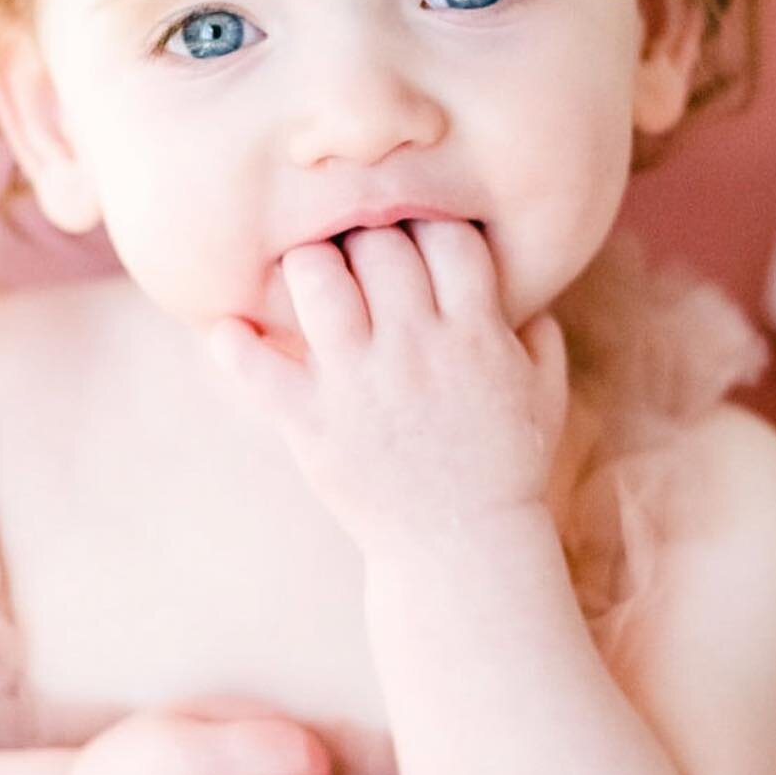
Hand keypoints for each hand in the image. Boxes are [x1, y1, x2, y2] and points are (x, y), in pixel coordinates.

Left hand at [212, 220, 566, 549]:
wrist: (462, 550)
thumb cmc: (505, 469)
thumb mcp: (543, 398)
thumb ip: (539, 336)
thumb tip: (527, 291)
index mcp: (476, 335)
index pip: (448, 235)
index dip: (428, 224)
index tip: (414, 238)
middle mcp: (416, 349)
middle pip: (378, 242)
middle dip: (363, 235)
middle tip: (353, 249)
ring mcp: (359, 384)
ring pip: (317, 280)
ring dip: (306, 265)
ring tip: (308, 279)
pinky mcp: (311, 422)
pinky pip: (256, 366)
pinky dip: (234, 342)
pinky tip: (232, 328)